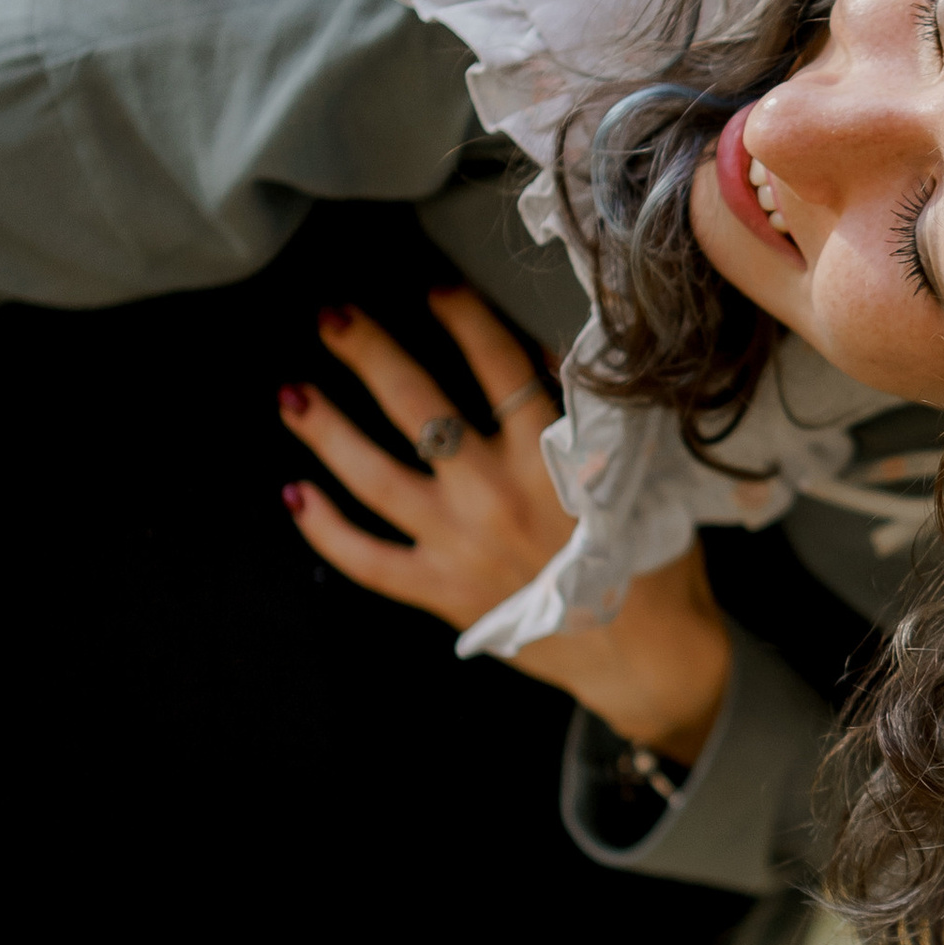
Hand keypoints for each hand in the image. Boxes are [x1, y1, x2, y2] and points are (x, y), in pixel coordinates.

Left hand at [279, 291, 730, 762]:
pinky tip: (294, 494)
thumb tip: (541, 356)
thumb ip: (587, 419)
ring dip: (329, 433)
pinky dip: (327, 531)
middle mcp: (495, 496)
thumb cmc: (651, 560)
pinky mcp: (441, 590)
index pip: (498, 367)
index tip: (436, 288)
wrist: (644, 656)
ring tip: (292, 394)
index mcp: (550, 459)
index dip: (463, 320)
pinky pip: (370, 560)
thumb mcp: (635, 475)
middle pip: (419, 408)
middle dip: (371, 355)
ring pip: (376, 478)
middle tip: (333, 316)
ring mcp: (460, 546)